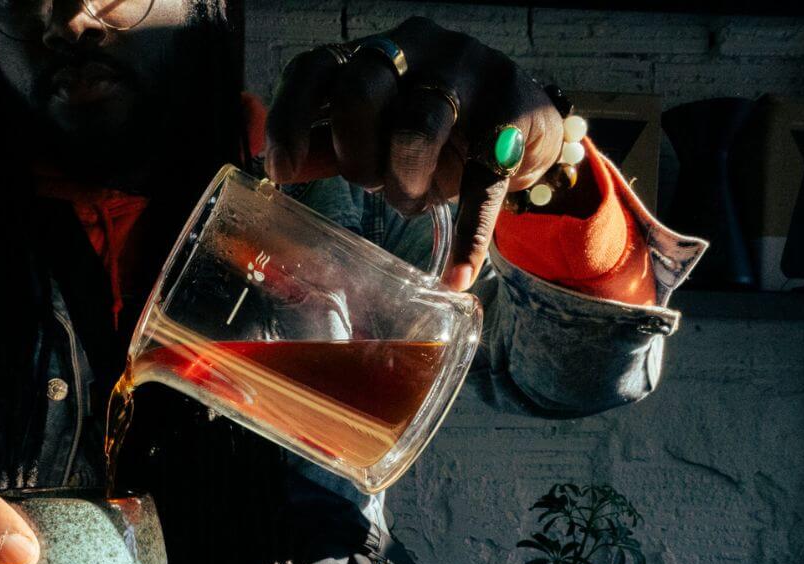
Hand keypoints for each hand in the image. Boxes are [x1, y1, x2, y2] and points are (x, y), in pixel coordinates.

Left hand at [265, 17, 564, 290]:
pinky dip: (468, 237)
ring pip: (417, 128)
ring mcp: (472, 76)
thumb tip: (278, 169)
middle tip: (368, 182)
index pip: (317, 66)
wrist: (525, 124)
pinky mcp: (514, 119)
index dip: (290, 117)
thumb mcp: (377, 131)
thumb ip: (329, 146)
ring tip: (410, 202)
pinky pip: (483, 184)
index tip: (281, 171)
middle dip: (354, 152)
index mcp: (376, 51)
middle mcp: (421, 49)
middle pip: (361, 88)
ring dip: (405, 183)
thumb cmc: (433, 127)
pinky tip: (457, 275)